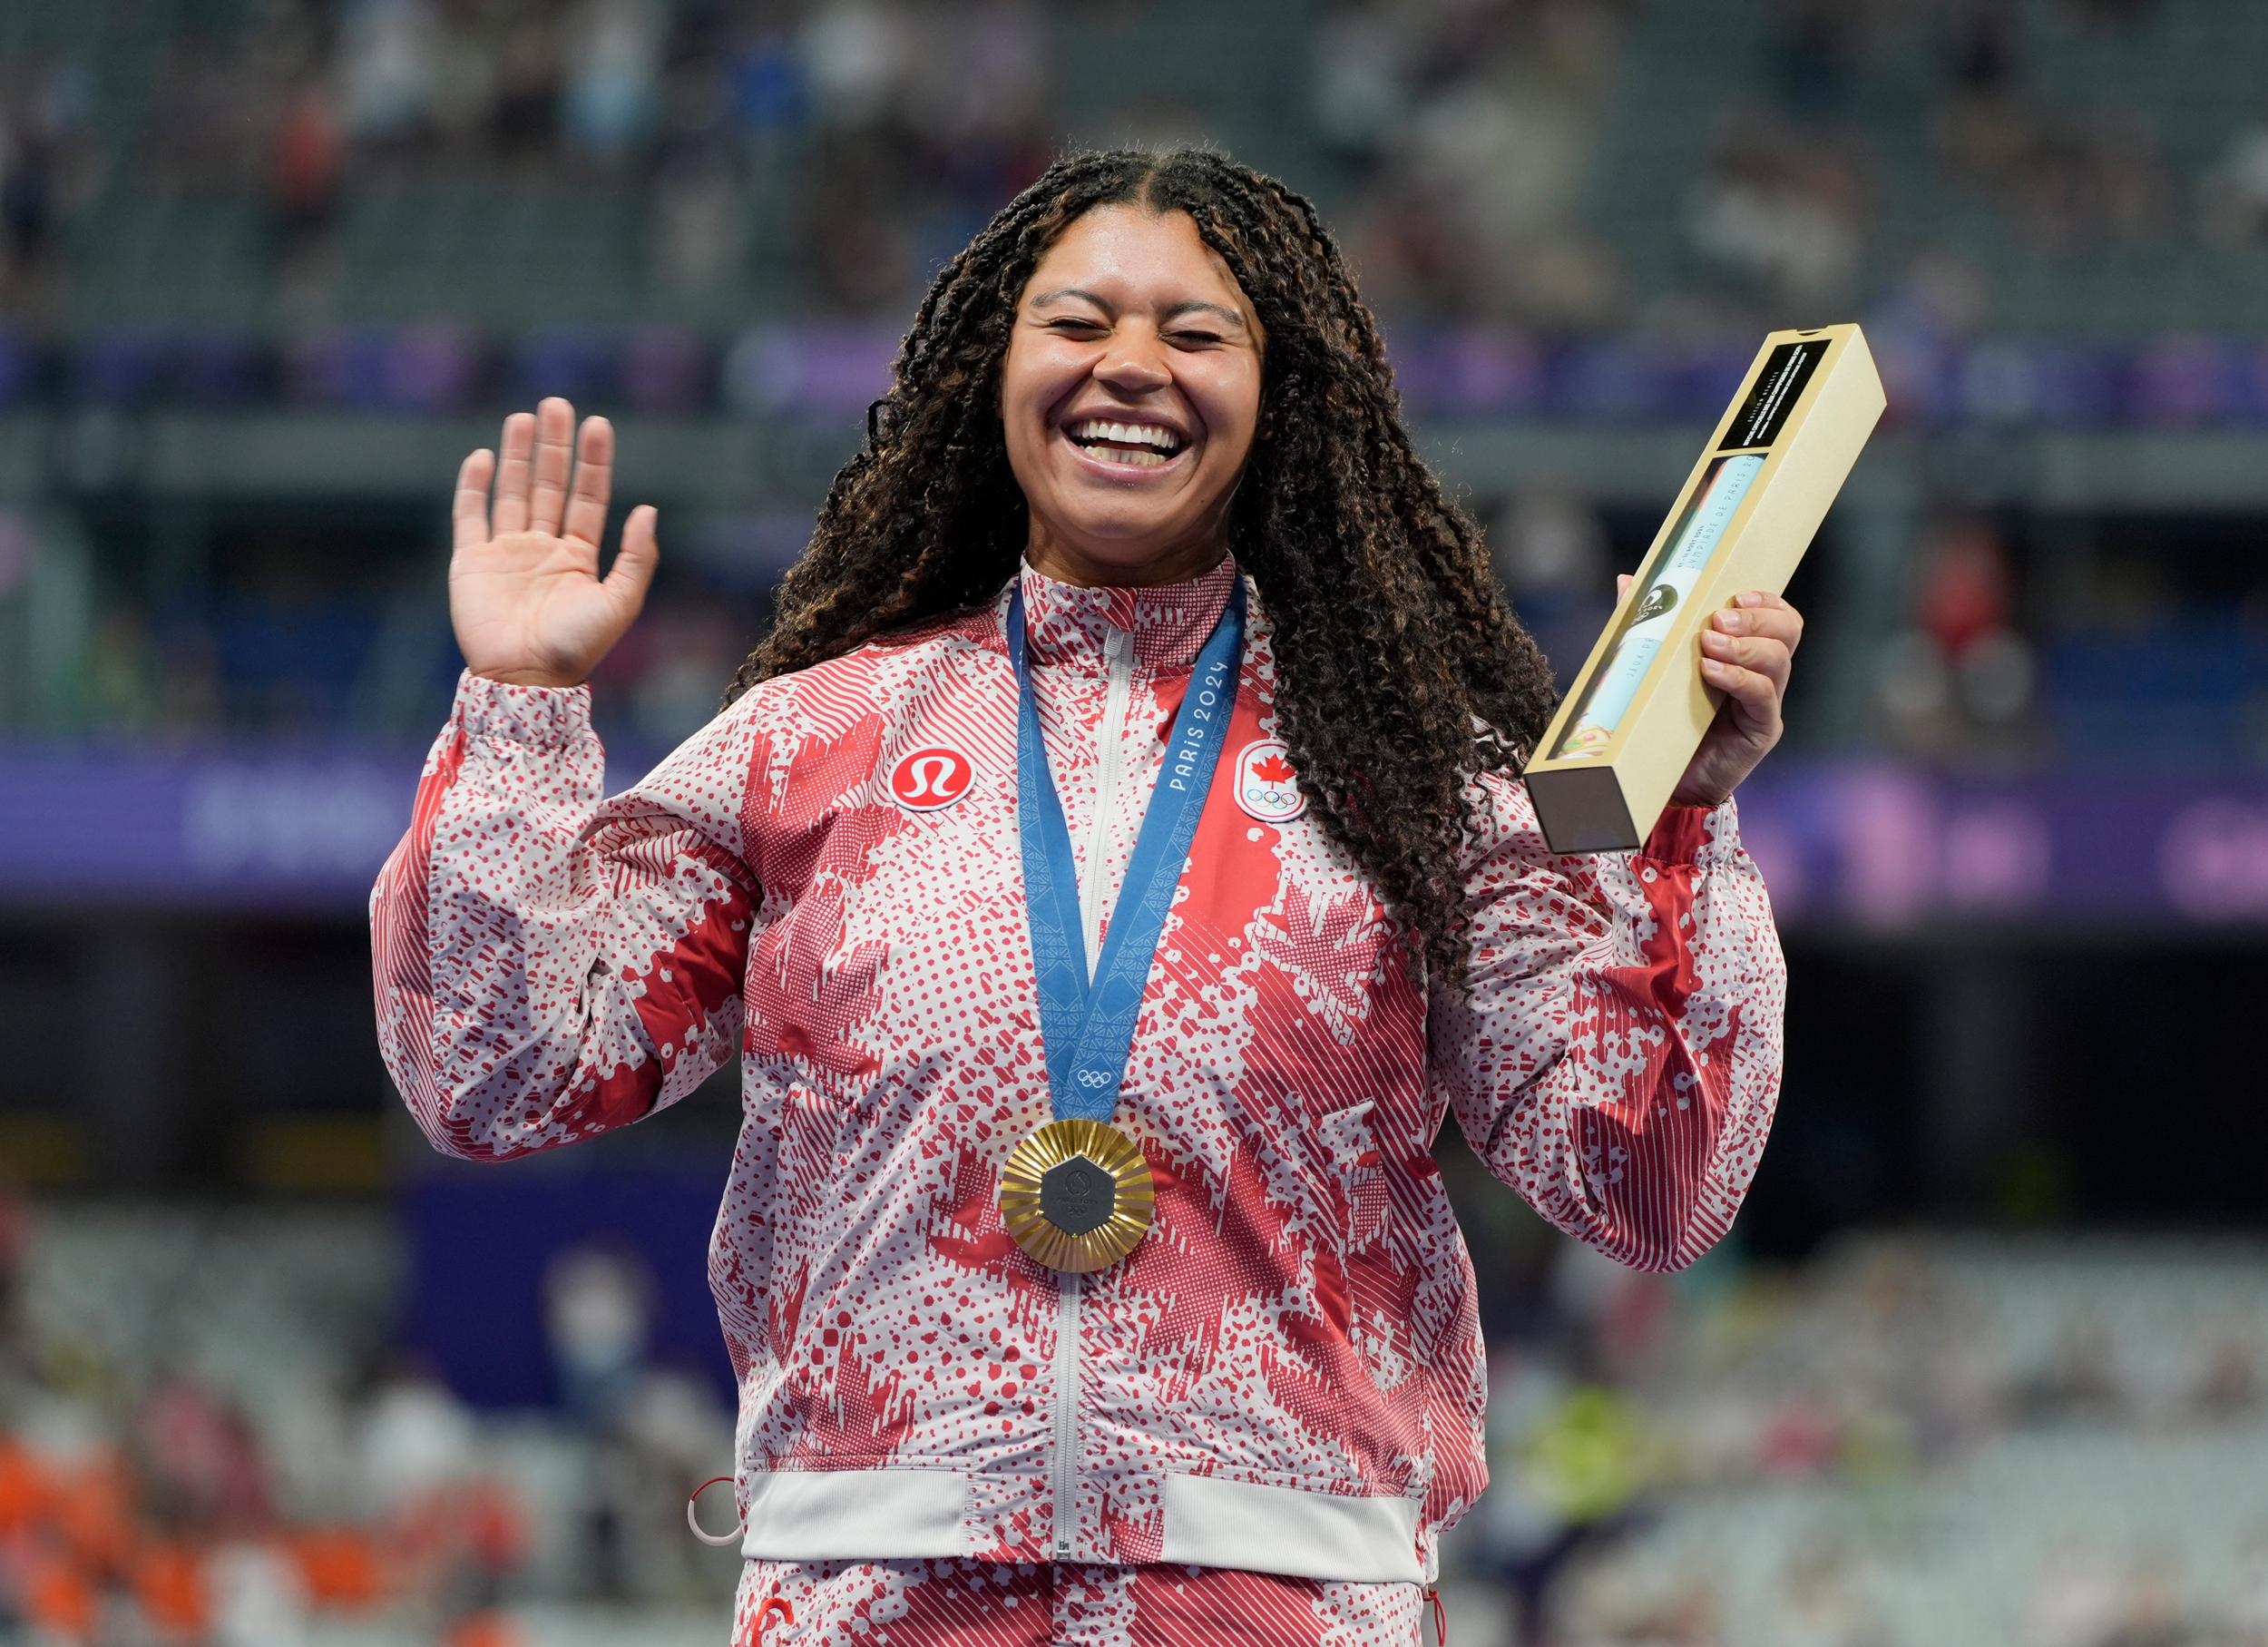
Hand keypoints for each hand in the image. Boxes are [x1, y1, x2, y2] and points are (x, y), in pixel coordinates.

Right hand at [449, 397, 657, 687]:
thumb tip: (647, 510)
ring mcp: (506, 553)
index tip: (597, 424)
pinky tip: (484, 457)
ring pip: (513, 492)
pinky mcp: (471, 563)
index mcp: (578, 557)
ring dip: (518, 455)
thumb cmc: (577, 647)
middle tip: (557, 404)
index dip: (593, 462)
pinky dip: (474, 487)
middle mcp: (542, 549)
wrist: (525, 678)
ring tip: (524, 417)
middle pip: (549, 485)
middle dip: (554, 446)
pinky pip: (470, 517)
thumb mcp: (620, 602)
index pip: (587, 497)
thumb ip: (636, 557)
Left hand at [1617, 575, 1803, 808]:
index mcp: (1747, 654)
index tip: (1737, 593)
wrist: (1661, 777)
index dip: (1767, 600)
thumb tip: (1628, 580)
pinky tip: (1710, 671)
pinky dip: (1738, 678)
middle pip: (1786, 632)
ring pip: (1779, 661)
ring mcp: (1765, 704)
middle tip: (1719, 619)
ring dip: (1744, 646)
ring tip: (1709, 644)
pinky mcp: (1760, 731)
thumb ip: (1646, 624)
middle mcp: (1764, 675)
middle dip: (1756, 618)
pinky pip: (1762, 697)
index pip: (1778, 617)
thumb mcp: (1653, 664)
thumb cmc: (1659, 718)